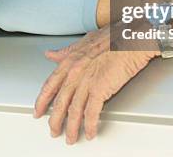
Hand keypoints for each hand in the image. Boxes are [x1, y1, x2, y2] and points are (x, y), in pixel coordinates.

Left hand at [34, 24, 158, 143]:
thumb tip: (51, 55)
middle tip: (53, 130)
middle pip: (60, 101)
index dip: (42, 100)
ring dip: (71, 127)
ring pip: (73, 110)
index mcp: (69, 60)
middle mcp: (75, 71)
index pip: (50, 85)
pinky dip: (90, 125)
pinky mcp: (101, 89)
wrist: (134, 37)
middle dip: (55, 120)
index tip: (38, 110)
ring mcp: (87, 80)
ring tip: (71, 138)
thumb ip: (67, 51)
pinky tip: (90, 132)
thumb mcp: (85, 41)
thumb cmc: (114, 36)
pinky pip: (92, 112)